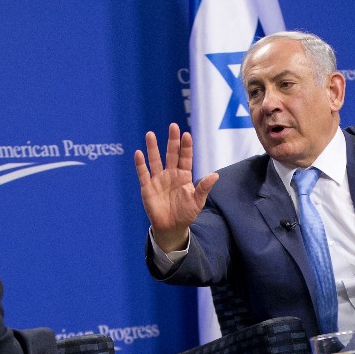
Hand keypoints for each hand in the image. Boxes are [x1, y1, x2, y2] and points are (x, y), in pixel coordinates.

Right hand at [134, 123, 218, 251]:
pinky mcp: (147, 187)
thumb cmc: (186, 213)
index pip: (185, 158)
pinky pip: (143, 174)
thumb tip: (216, 175)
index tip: (187, 135)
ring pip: (155, 160)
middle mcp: (170, 174)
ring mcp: (158, 179)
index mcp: (184, 176)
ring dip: (153, 148)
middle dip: (172, 141)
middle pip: (171, 154)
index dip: (186, 147)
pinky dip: (141, 164)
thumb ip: (204, 187)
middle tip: (173, 126)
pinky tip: (139, 153)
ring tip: (150, 134)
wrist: (171, 227)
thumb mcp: (197, 201)